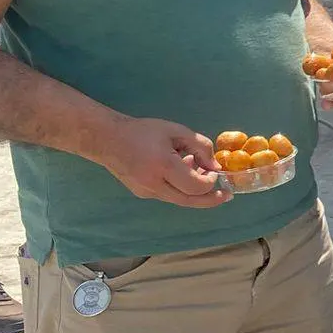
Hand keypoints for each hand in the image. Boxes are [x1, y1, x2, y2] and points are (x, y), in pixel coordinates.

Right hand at [96, 117, 230, 208]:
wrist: (107, 139)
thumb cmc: (143, 131)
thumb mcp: (176, 131)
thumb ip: (200, 146)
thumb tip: (215, 166)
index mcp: (163, 166)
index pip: (196, 186)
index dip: (210, 181)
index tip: (214, 171)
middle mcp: (154, 184)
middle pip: (190, 201)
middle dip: (210, 199)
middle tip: (225, 195)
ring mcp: (146, 192)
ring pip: (179, 200)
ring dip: (193, 190)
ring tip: (194, 168)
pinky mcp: (142, 194)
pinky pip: (169, 195)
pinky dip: (180, 187)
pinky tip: (178, 169)